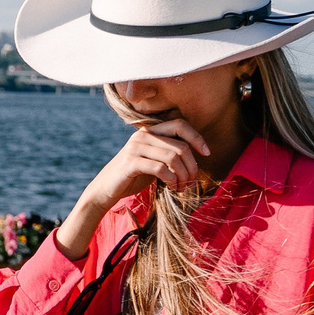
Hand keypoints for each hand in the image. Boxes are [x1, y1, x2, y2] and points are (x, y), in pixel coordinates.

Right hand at [55, 119, 216, 259]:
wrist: (106, 190)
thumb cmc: (133, 176)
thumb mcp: (153, 160)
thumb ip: (168, 152)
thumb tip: (196, 154)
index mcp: (149, 131)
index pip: (180, 125)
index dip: (197, 137)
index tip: (207, 153)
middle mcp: (142, 136)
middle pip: (180, 145)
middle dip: (192, 165)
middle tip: (192, 181)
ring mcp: (135, 148)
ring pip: (173, 157)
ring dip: (183, 175)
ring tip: (182, 186)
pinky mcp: (131, 163)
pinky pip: (161, 168)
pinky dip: (172, 179)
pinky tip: (172, 187)